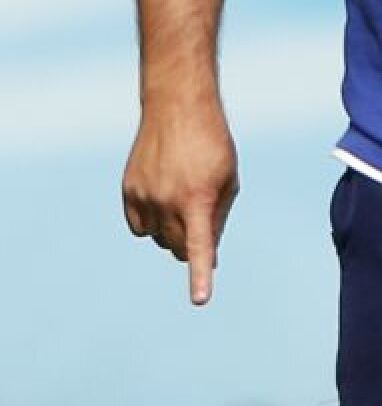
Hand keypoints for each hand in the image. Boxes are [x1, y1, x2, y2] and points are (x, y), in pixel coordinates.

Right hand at [122, 99, 238, 305]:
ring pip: (158, 239)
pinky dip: (150, 223)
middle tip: (200, 217)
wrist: (178, 106)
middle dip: (191, 243)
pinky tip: (160, 200)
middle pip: (178, 248)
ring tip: (181, 197)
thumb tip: (206, 255)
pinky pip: (139, 228)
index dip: (200, 274)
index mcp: (199, 198)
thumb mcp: (229, 179)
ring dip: (171, 231)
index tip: (201, 299)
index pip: (199, 245)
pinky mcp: (128, 192)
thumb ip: (218, 217)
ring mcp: (144, 197)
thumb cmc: (212, 143)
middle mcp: (168, 201)